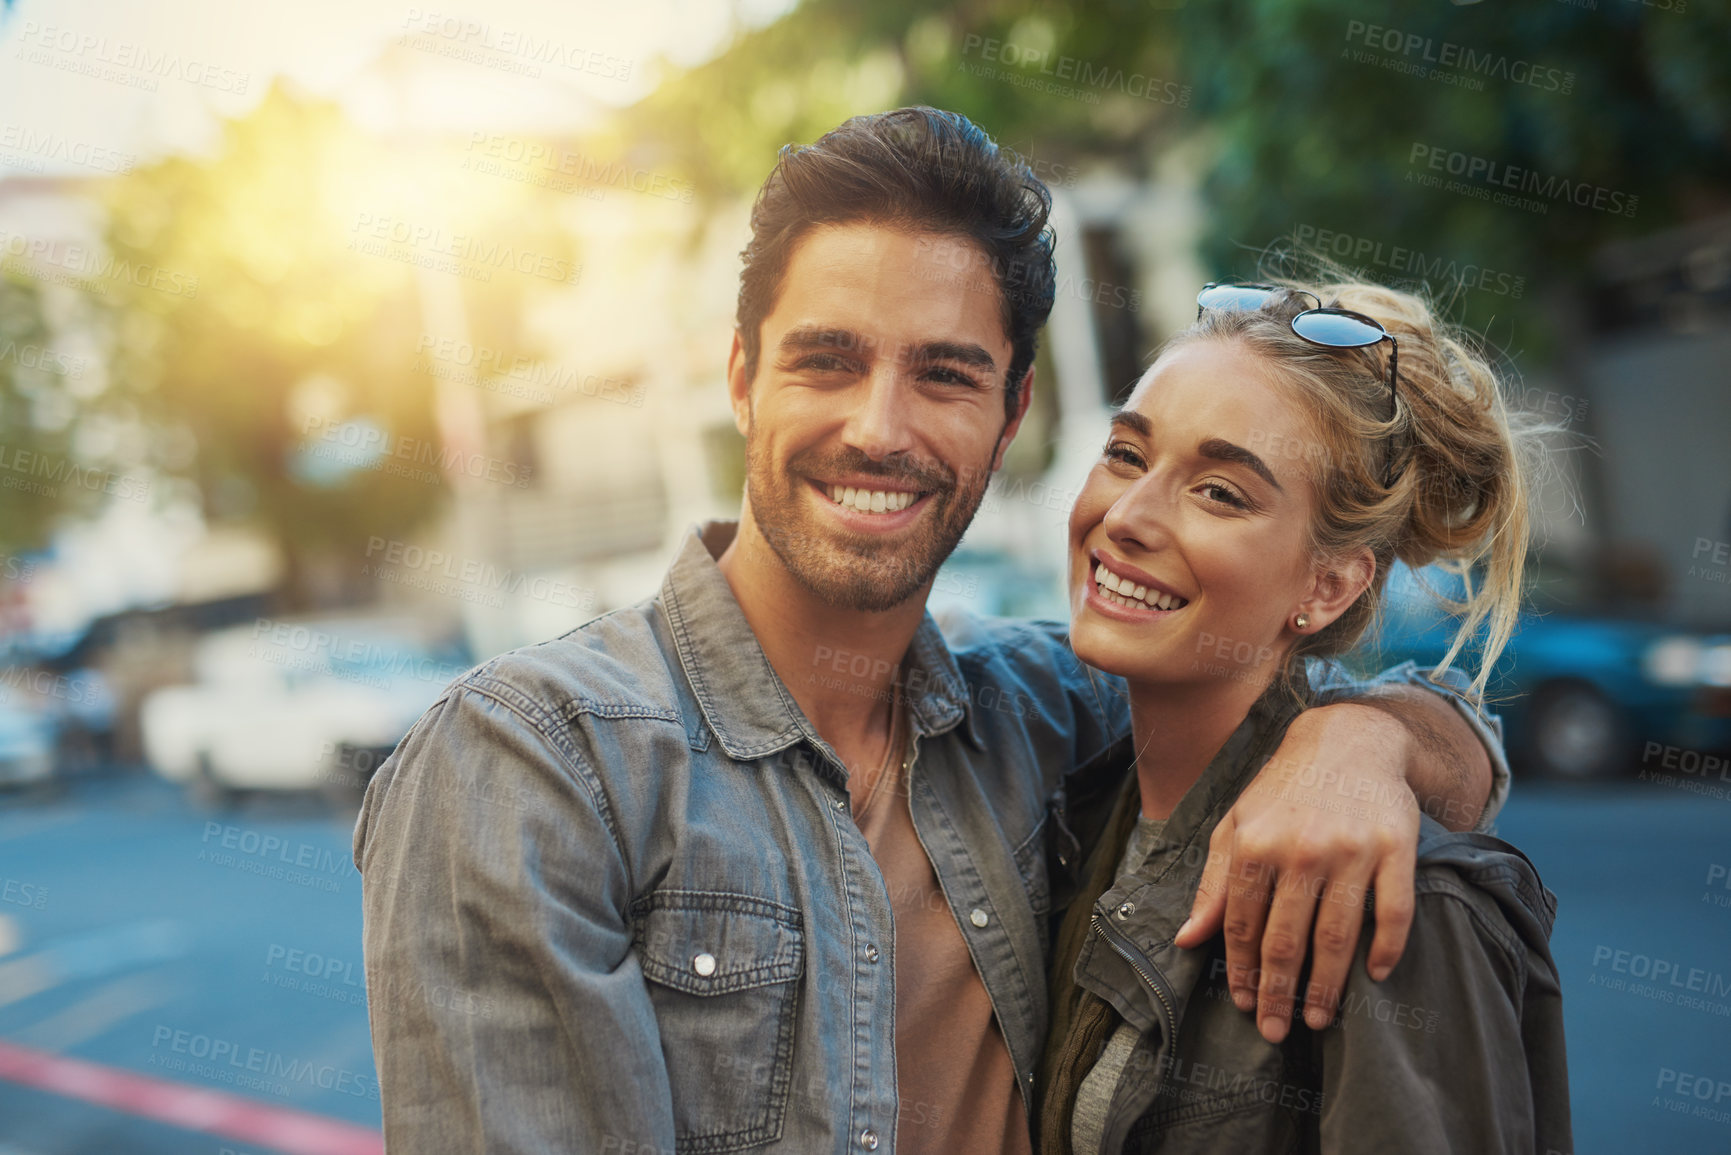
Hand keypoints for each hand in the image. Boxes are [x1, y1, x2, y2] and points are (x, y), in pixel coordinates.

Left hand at [1173, 702, 1419, 1043]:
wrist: (1347, 740)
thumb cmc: (1282, 790)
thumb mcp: (1236, 826)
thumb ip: (1214, 885)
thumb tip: (1187, 940)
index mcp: (1256, 845)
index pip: (1244, 924)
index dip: (1242, 969)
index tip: (1243, 1003)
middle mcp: (1302, 850)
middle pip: (1288, 939)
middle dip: (1278, 992)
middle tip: (1275, 1031)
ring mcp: (1352, 851)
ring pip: (1338, 935)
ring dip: (1327, 985)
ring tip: (1318, 1019)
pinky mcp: (1396, 849)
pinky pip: (1394, 911)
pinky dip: (1386, 948)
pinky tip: (1375, 976)